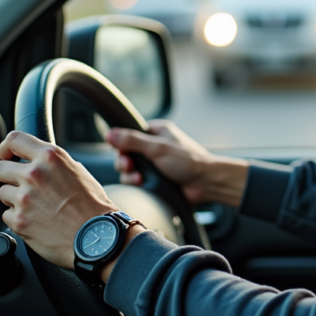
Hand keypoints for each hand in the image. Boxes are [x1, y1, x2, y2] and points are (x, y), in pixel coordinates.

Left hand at [0, 131, 118, 268]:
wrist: (96, 236)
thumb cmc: (93, 206)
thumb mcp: (79, 171)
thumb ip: (54, 163)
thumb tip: (38, 162)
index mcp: (50, 157)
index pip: (13, 140)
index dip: (7, 148)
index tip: (8, 155)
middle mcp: (34, 174)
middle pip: (0, 168)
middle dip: (9, 177)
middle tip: (23, 186)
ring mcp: (24, 198)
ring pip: (3, 193)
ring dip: (15, 199)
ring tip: (38, 207)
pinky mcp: (18, 220)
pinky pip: (6, 215)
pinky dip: (18, 218)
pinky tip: (37, 220)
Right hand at [107, 120, 249, 206]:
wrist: (206, 183)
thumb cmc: (188, 161)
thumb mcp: (158, 148)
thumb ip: (133, 141)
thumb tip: (109, 134)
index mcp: (157, 131)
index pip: (130, 134)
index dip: (122, 144)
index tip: (122, 151)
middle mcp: (155, 146)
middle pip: (126, 153)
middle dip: (124, 161)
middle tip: (129, 166)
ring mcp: (155, 163)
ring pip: (130, 168)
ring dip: (130, 174)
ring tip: (138, 178)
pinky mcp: (156, 179)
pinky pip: (137, 180)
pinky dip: (136, 182)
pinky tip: (142, 184)